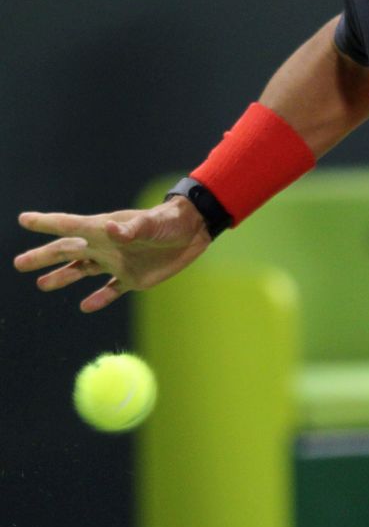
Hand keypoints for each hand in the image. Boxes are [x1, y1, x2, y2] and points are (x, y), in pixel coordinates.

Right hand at [14, 197, 211, 312]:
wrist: (193, 231)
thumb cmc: (170, 221)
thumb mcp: (151, 224)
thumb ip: (131, 228)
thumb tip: (112, 229)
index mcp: (104, 229)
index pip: (68, 226)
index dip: (45, 223)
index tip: (23, 219)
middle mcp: (106, 246)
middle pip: (67, 252)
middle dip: (43, 257)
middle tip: (18, 263)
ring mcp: (117, 262)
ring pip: (83, 272)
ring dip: (63, 278)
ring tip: (41, 284)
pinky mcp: (133, 278)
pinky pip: (111, 290)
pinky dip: (99, 298)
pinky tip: (85, 306)